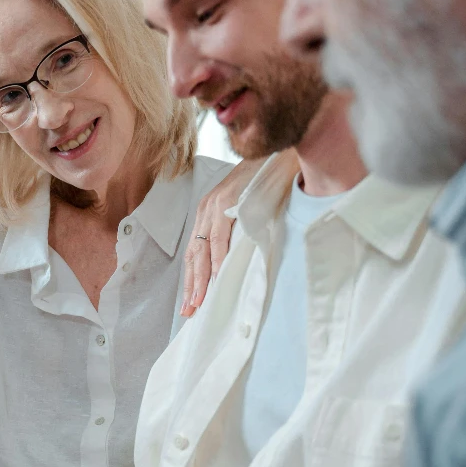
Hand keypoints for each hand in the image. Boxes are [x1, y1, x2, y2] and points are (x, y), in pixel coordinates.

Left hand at [182, 158, 264, 317]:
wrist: (276, 155)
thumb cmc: (265, 182)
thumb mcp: (245, 208)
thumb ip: (237, 231)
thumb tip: (237, 260)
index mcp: (207, 213)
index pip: (195, 252)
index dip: (191, 279)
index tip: (190, 302)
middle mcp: (205, 210)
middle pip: (193, 256)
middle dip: (191, 286)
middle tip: (189, 311)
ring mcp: (214, 206)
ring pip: (203, 250)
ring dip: (201, 279)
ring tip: (199, 302)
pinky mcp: (225, 203)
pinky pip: (219, 237)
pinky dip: (218, 258)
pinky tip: (218, 277)